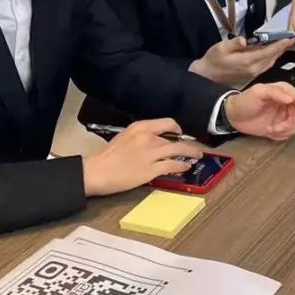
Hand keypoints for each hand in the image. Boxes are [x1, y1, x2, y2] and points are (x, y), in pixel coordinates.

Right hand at [82, 118, 202, 196]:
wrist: (97, 172)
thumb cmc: (107, 157)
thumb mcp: (124, 137)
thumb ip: (141, 136)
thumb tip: (156, 140)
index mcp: (140, 127)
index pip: (166, 123)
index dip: (176, 128)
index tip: (180, 132)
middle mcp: (148, 138)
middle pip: (174, 139)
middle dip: (187, 144)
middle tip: (194, 148)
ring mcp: (151, 154)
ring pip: (178, 150)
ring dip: (190, 153)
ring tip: (197, 156)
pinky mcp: (152, 170)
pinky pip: (173, 165)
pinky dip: (182, 166)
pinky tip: (186, 167)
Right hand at [192, 36, 293, 86]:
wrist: (207, 76)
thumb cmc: (213, 59)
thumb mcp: (220, 48)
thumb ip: (233, 44)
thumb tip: (244, 40)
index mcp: (247, 61)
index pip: (268, 51)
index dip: (279, 44)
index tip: (290, 37)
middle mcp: (254, 69)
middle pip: (273, 57)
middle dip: (283, 47)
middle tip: (292, 37)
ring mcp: (254, 73)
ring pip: (271, 61)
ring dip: (279, 52)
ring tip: (286, 42)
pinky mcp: (253, 74)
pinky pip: (267, 64)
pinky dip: (273, 57)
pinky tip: (275, 51)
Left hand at [225, 82, 294, 140]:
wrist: (233, 117)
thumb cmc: (244, 101)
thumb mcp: (258, 92)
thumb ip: (275, 92)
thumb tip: (291, 98)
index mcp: (284, 91)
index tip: (293, 120)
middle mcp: (286, 103)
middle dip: (289, 124)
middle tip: (276, 128)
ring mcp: (283, 115)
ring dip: (284, 131)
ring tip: (270, 129)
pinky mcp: (279, 126)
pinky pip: (288, 133)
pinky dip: (280, 135)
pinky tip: (269, 131)